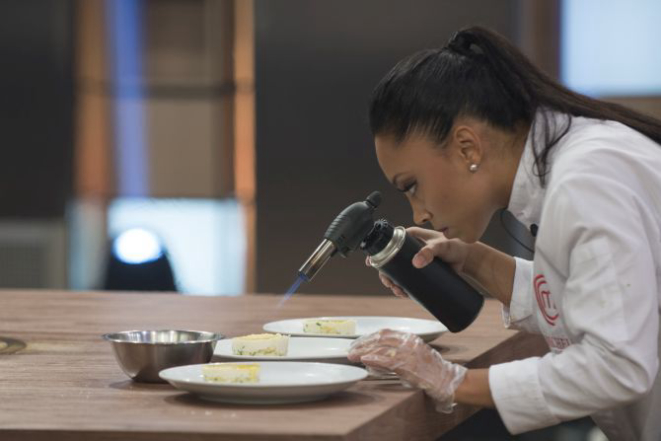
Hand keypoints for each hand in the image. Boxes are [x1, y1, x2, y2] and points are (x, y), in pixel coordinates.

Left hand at [348, 329, 466, 412]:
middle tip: (351, 349)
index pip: (384, 333)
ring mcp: (407, 353)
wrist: (445, 379)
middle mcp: (408, 342)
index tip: (358, 342)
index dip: (369, 337)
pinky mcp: (407, 365)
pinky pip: (386, 360)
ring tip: (353, 355)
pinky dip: (373, 359)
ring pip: (380, 349)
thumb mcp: (416, 352)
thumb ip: (399, 349)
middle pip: (379, 339)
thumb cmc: (431, 369)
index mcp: (410, 337)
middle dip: (362, 343)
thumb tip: (379, 353)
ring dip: (363, 352)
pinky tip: (364, 360)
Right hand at [367, 227, 472, 297]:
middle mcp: (410, 249)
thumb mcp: (441, 246)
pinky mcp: (421, 273)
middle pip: (391, 262)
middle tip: (389, 284)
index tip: (371, 263)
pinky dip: (403, 288)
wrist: (467, 258)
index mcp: (411, 238)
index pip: (389, 244)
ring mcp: (415, 262)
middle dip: (386, 274)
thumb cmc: (454, 246)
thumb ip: (430, 251)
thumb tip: (417, 262)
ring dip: (393, 283)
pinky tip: (402, 294)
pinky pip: (408, 280)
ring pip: (398, 273)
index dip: (379, 253)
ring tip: (398, 292)